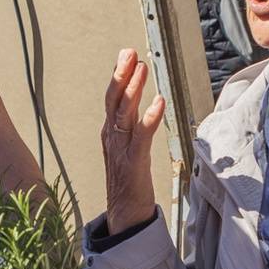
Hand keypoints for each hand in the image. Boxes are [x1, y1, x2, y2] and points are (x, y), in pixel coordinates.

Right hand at [101, 49, 165, 233]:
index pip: (112, 99)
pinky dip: (149, 117)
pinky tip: (158, 101)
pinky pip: (141, 136)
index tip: (126, 55)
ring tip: (142, 68)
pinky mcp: (133, 162)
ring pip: (123, 113)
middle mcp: (112, 137)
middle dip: (120, 74)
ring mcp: (120, 149)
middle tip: (128, 52)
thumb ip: (132, 130)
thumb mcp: (127, 150)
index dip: (118, 76)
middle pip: (113, 100)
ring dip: (133, 89)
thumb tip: (140, 112)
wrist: (124, 215)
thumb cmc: (129, 183)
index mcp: (110, 133)